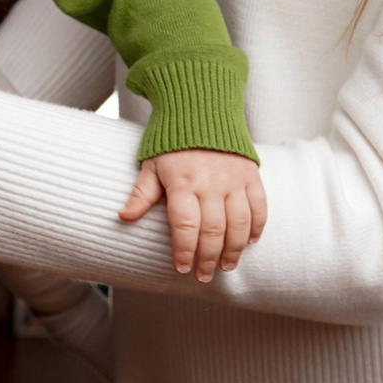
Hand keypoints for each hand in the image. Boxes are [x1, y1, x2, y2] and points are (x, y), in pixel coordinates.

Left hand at [119, 149, 266, 280]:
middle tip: (204, 275)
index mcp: (182, 182)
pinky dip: (256, 227)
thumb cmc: (171, 141)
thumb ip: (141, 193)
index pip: (185, 226)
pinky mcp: (251, 175)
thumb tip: (123, 217)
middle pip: (213, 231)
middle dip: (208, 258)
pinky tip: (250, 242)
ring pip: (239, 224)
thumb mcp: (151, 164)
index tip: (181, 267)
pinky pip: (258, 206)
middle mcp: (210, 183)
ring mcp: (234, 179)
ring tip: (227, 266)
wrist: (201, 107)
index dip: (184, 250)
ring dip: (234, 250)